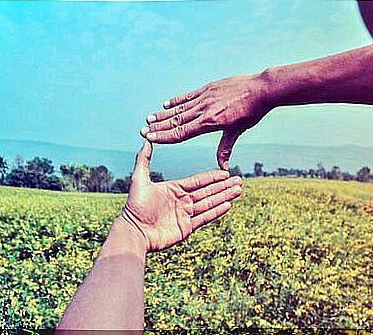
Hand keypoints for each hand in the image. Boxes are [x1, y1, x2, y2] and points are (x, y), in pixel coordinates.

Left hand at [120, 141, 242, 251]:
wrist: (133, 232)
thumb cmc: (135, 206)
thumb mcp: (139, 179)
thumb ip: (144, 159)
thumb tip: (146, 140)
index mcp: (174, 189)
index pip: (198, 181)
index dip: (212, 177)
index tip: (226, 172)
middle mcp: (182, 201)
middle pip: (207, 191)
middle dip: (223, 186)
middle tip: (239, 180)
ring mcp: (185, 215)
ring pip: (209, 203)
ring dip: (224, 196)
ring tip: (238, 190)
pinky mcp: (186, 228)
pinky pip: (205, 217)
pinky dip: (217, 211)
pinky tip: (228, 204)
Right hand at [141, 74, 270, 169]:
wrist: (261, 89)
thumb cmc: (251, 112)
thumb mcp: (238, 131)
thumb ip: (225, 148)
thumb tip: (222, 168)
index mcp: (210, 123)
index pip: (182, 132)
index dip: (164, 137)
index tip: (150, 138)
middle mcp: (203, 110)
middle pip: (176, 121)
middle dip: (158, 127)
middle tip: (143, 130)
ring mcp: (205, 97)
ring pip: (179, 109)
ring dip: (163, 114)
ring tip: (149, 118)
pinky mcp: (208, 88)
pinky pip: (188, 96)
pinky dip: (176, 101)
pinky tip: (165, 104)